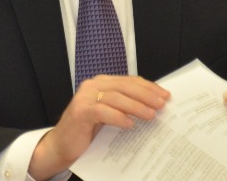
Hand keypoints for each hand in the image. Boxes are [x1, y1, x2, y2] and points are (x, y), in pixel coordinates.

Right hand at [28, 75, 168, 180]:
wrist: (62, 145)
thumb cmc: (87, 131)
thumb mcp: (108, 115)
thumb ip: (124, 106)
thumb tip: (153, 106)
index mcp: (101, 84)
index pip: (129, 81)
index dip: (148, 87)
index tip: (165, 95)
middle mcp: (92, 86)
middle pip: (124, 86)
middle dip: (146, 95)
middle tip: (162, 104)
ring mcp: (85, 98)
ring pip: (115, 97)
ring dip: (135, 106)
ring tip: (151, 115)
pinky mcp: (80, 112)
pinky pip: (102, 111)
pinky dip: (117, 117)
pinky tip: (129, 124)